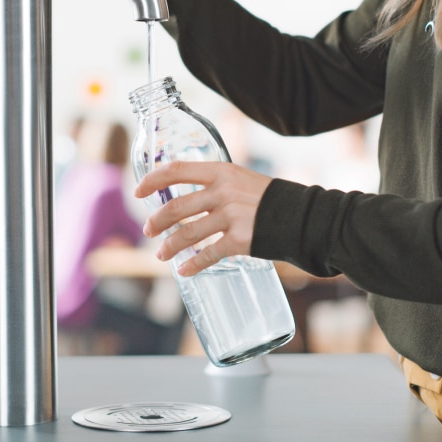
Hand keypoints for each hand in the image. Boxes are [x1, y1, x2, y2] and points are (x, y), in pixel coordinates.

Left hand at [135, 161, 272, 275]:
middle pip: (177, 206)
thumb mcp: (243, 180)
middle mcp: (223, 191)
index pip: (178, 169)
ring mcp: (231, 216)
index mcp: (222, 171)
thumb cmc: (271, 198)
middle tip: (149, 230)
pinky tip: (185, 271)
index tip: (138, 191)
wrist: (303, 216)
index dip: (153, 180)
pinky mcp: (239, 240)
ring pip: (188, 234)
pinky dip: (193, 266)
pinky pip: (208, 255)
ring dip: (170, 246)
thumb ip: (218, 186)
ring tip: (161, 255)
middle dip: (157, 221)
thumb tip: (190, 200)